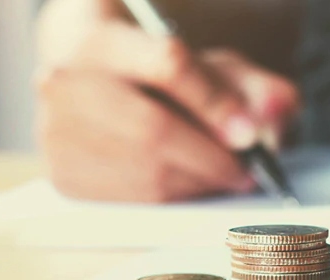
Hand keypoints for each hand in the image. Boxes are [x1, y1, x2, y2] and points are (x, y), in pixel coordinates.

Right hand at [31, 0, 300, 202]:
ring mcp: (55, 130)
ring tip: (217, 177)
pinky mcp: (61, 171)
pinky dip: (170, 200)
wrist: (81, 69)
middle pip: (153, 129)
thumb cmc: (150, 65)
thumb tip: (273, 114)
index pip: (168, 66)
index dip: (216, 104)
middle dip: (211, 157)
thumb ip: (249, 84)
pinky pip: (129, 199)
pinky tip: (183, 186)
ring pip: (142, 171)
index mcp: (100, 39)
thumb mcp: (203, 60)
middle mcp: (66, 81)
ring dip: (195, 183)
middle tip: (244, 171)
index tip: (250, 135)